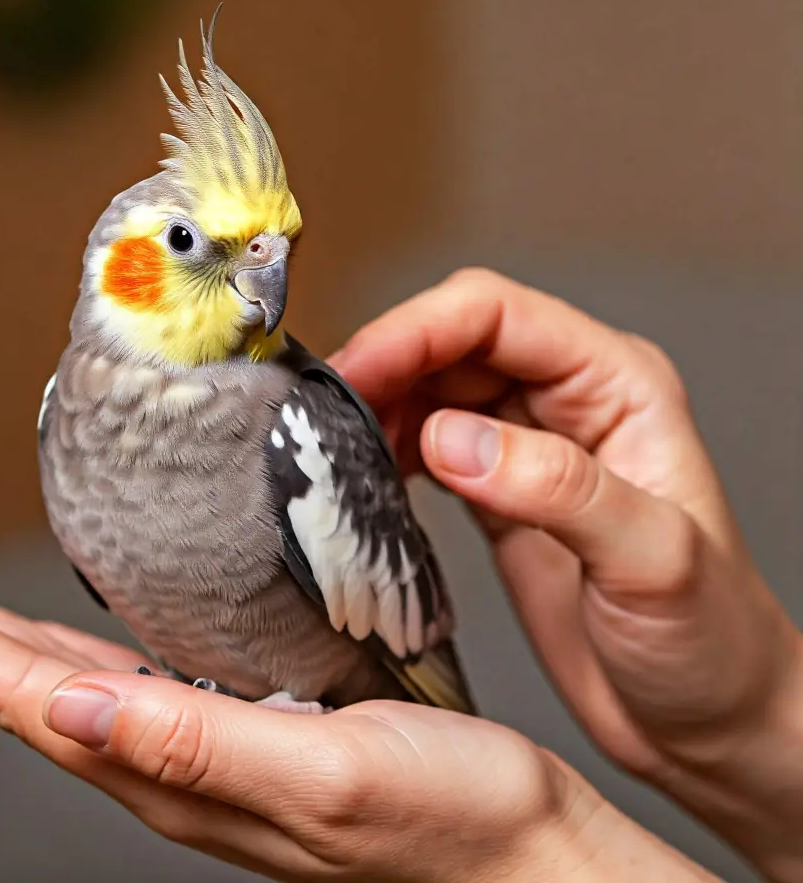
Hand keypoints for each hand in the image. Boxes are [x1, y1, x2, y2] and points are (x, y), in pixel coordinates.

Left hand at [0, 553, 717, 882]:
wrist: (517, 852)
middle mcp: (169, 759)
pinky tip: (63, 623)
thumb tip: (77, 705)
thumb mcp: (324, 776)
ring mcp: (200, 743)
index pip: (18, 695)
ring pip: (57, 677)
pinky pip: (122, 673)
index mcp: (173, 770)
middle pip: (16, 683)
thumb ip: (200, 744)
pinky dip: (65, 640)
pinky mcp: (239, 721)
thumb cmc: (446, 817)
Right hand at [331, 267, 802, 881]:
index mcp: (617, 385)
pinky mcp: (498, 490)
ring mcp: (530, 444)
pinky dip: (387, 447)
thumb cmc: (711, 643)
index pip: (497, 316)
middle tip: (325, 410)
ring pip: (432, 386)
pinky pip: (427, 441)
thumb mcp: (653, 562)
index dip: (416, 331)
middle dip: (385, 362)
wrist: (704, 719)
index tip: (358, 372)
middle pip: (453, 341)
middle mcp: (570, 400)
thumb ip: (557, 489)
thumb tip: (451, 439)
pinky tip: (364, 473)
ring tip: (336, 444)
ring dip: (380, 404)